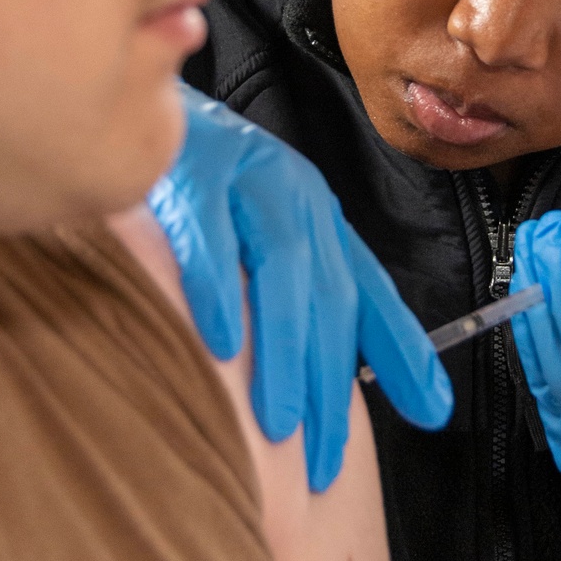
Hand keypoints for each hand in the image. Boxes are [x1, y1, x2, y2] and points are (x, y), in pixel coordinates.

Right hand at [148, 84, 453, 490]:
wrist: (126, 100)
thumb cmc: (190, 188)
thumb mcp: (249, 239)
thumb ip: (292, 301)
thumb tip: (335, 374)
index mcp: (313, 214)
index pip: (367, 288)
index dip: (402, 350)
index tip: (434, 413)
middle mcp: (292, 193)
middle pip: (328, 291)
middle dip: (332, 379)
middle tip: (324, 460)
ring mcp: (245, 174)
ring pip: (284, 265)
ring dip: (286, 345)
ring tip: (281, 422)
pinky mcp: (190, 167)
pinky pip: (209, 233)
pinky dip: (218, 286)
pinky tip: (220, 341)